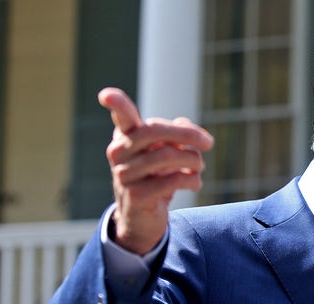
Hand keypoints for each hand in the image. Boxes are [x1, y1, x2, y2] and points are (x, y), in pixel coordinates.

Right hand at [98, 87, 213, 254]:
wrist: (142, 218)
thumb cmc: (155, 176)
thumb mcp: (165, 152)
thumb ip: (176, 133)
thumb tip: (184, 124)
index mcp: (126, 136)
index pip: (121, 116)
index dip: (116, 103)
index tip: (105, 94)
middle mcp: (118, 152)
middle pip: (153, 130)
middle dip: (186, 134)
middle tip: (209, 143)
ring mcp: (124, 175)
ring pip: (167, 156)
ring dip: (193, 160)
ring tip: (200, 167)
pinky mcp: (135, 196)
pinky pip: (171, 180)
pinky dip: (191, 180)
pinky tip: (195, 183)